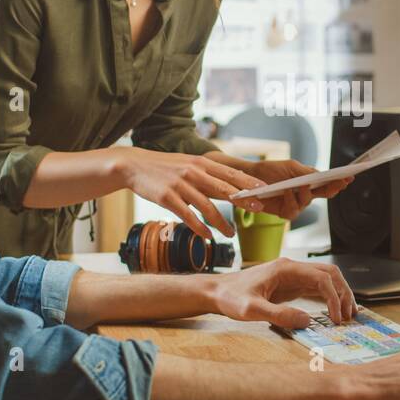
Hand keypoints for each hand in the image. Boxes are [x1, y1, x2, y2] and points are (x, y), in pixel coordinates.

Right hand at [110, 147, 264, 240]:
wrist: (134, 165)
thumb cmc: (165, 167)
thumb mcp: (188, 164)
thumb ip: (208, 174)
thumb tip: (232, 185)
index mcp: (201, 163)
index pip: (230, 173)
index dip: (248, 182)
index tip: (265, 190)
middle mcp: (193, 172)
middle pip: (223, 188)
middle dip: (243, 199)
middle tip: (259, 209)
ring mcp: (180, 185)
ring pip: (207, 206)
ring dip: (221, 222)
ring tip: (231, 235)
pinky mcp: (167, 197)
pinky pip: (187, 215)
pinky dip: (199, 227)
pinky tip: (208, 236)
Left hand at [210, 257, 355, 328]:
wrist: (216, 292)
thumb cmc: (230, 297)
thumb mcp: (251, 309)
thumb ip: (279, 315)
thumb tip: (307, 320)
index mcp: (286, 268)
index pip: (321, 278)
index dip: (333, 297)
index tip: (336, 317)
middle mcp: (292, 268)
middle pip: (329, 273)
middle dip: (343, 293)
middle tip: (349, 315)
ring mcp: (292, 276)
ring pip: (325, 279)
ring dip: (339, 294)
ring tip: (347, 314)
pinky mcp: (290, 285)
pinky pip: (315, 288)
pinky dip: (328, 298)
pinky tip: (333, 311)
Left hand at [233, 159, 353, 220]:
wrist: (250, 177)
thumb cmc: (270, 170)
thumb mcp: (291, 166)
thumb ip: (306, 171)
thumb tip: (321, 175)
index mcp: (309, 182)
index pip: (327, 184)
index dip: (339, 182)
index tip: (349, 177)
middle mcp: (305, 195)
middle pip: (323, 195)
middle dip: (332, 189)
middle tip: (337, 184)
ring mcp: (295, 205)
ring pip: (307, 203)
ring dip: (304, 194)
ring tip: (299, 185)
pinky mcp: (283, 212)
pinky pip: (292, 211)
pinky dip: (289, 202)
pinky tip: (285, 193)